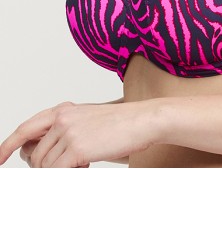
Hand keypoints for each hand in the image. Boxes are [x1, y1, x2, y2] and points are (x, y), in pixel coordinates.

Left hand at [0, 100, 155, 167]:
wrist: (144, 120)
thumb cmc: (122, 124)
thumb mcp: (88, 121)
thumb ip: (65, 132)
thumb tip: (42, 156)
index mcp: (63, 110)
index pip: (25, 128)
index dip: (8, 145)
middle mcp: (62, 118)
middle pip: (34, 154)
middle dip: (44, 169)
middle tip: (68, 167)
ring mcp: (68, 131)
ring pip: (45, 166)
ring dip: (59, 173)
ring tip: (83, 164)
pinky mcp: (78, 147)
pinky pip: (58, 172)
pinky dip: (67, 176)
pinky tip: (85, 169)